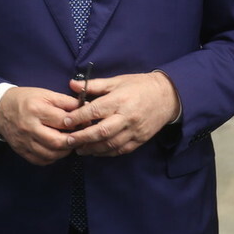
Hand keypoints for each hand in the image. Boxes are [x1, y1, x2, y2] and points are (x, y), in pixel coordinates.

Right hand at [0, 86, 79, 164]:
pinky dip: (52, 157)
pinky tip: (56, 150)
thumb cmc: (25, 99)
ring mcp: (24, 141)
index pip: (63, 121)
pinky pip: (41, 160)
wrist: (0, 109)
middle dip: (73, 141)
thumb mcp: (45, 94)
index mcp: (36, 109)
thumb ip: (65, 101)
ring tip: (69, 143)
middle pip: (57, 141)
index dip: (78, 123)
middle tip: (79, 136)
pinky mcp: (22, 151)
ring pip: (51, 154)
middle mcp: (29, 127)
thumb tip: (84, 107)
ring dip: (64, 151)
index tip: (84, 123)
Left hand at [62, 72, 180, 155]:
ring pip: (111, 144)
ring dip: (93, 149)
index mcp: (120, 100)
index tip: (65, 121)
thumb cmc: (139, 86)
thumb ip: (94, 85)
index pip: (95, 110)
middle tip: (68, 141)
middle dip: (83, 138)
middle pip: (102, 131)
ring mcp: (134, 130)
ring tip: (79, 149)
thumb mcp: (117, 81)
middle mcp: (127, 117)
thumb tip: (72, 84)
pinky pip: (121, 150)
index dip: (79, 117)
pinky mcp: (140, 140)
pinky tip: (96, 152)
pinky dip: (107, 153)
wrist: (167, 97)